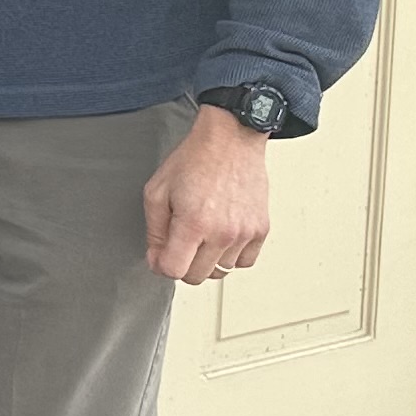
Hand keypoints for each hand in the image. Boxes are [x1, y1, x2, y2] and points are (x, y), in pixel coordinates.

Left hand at [144, 104, 273, 283]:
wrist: (230, 140)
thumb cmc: (194, 160)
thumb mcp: (156, 192)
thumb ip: (154, 231)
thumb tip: (156, 258)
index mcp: (194, 223)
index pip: (174, 271)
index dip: (161, 265)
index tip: (159, 254)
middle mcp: (223, 233)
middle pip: (197, 276)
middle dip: (182, 264)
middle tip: (179, 242)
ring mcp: (245, 233)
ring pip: (221, 271)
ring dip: (207, 260)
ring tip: (201, 234)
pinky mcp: (261, 229)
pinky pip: (244, 262)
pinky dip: (231, 256)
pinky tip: (221, 237)